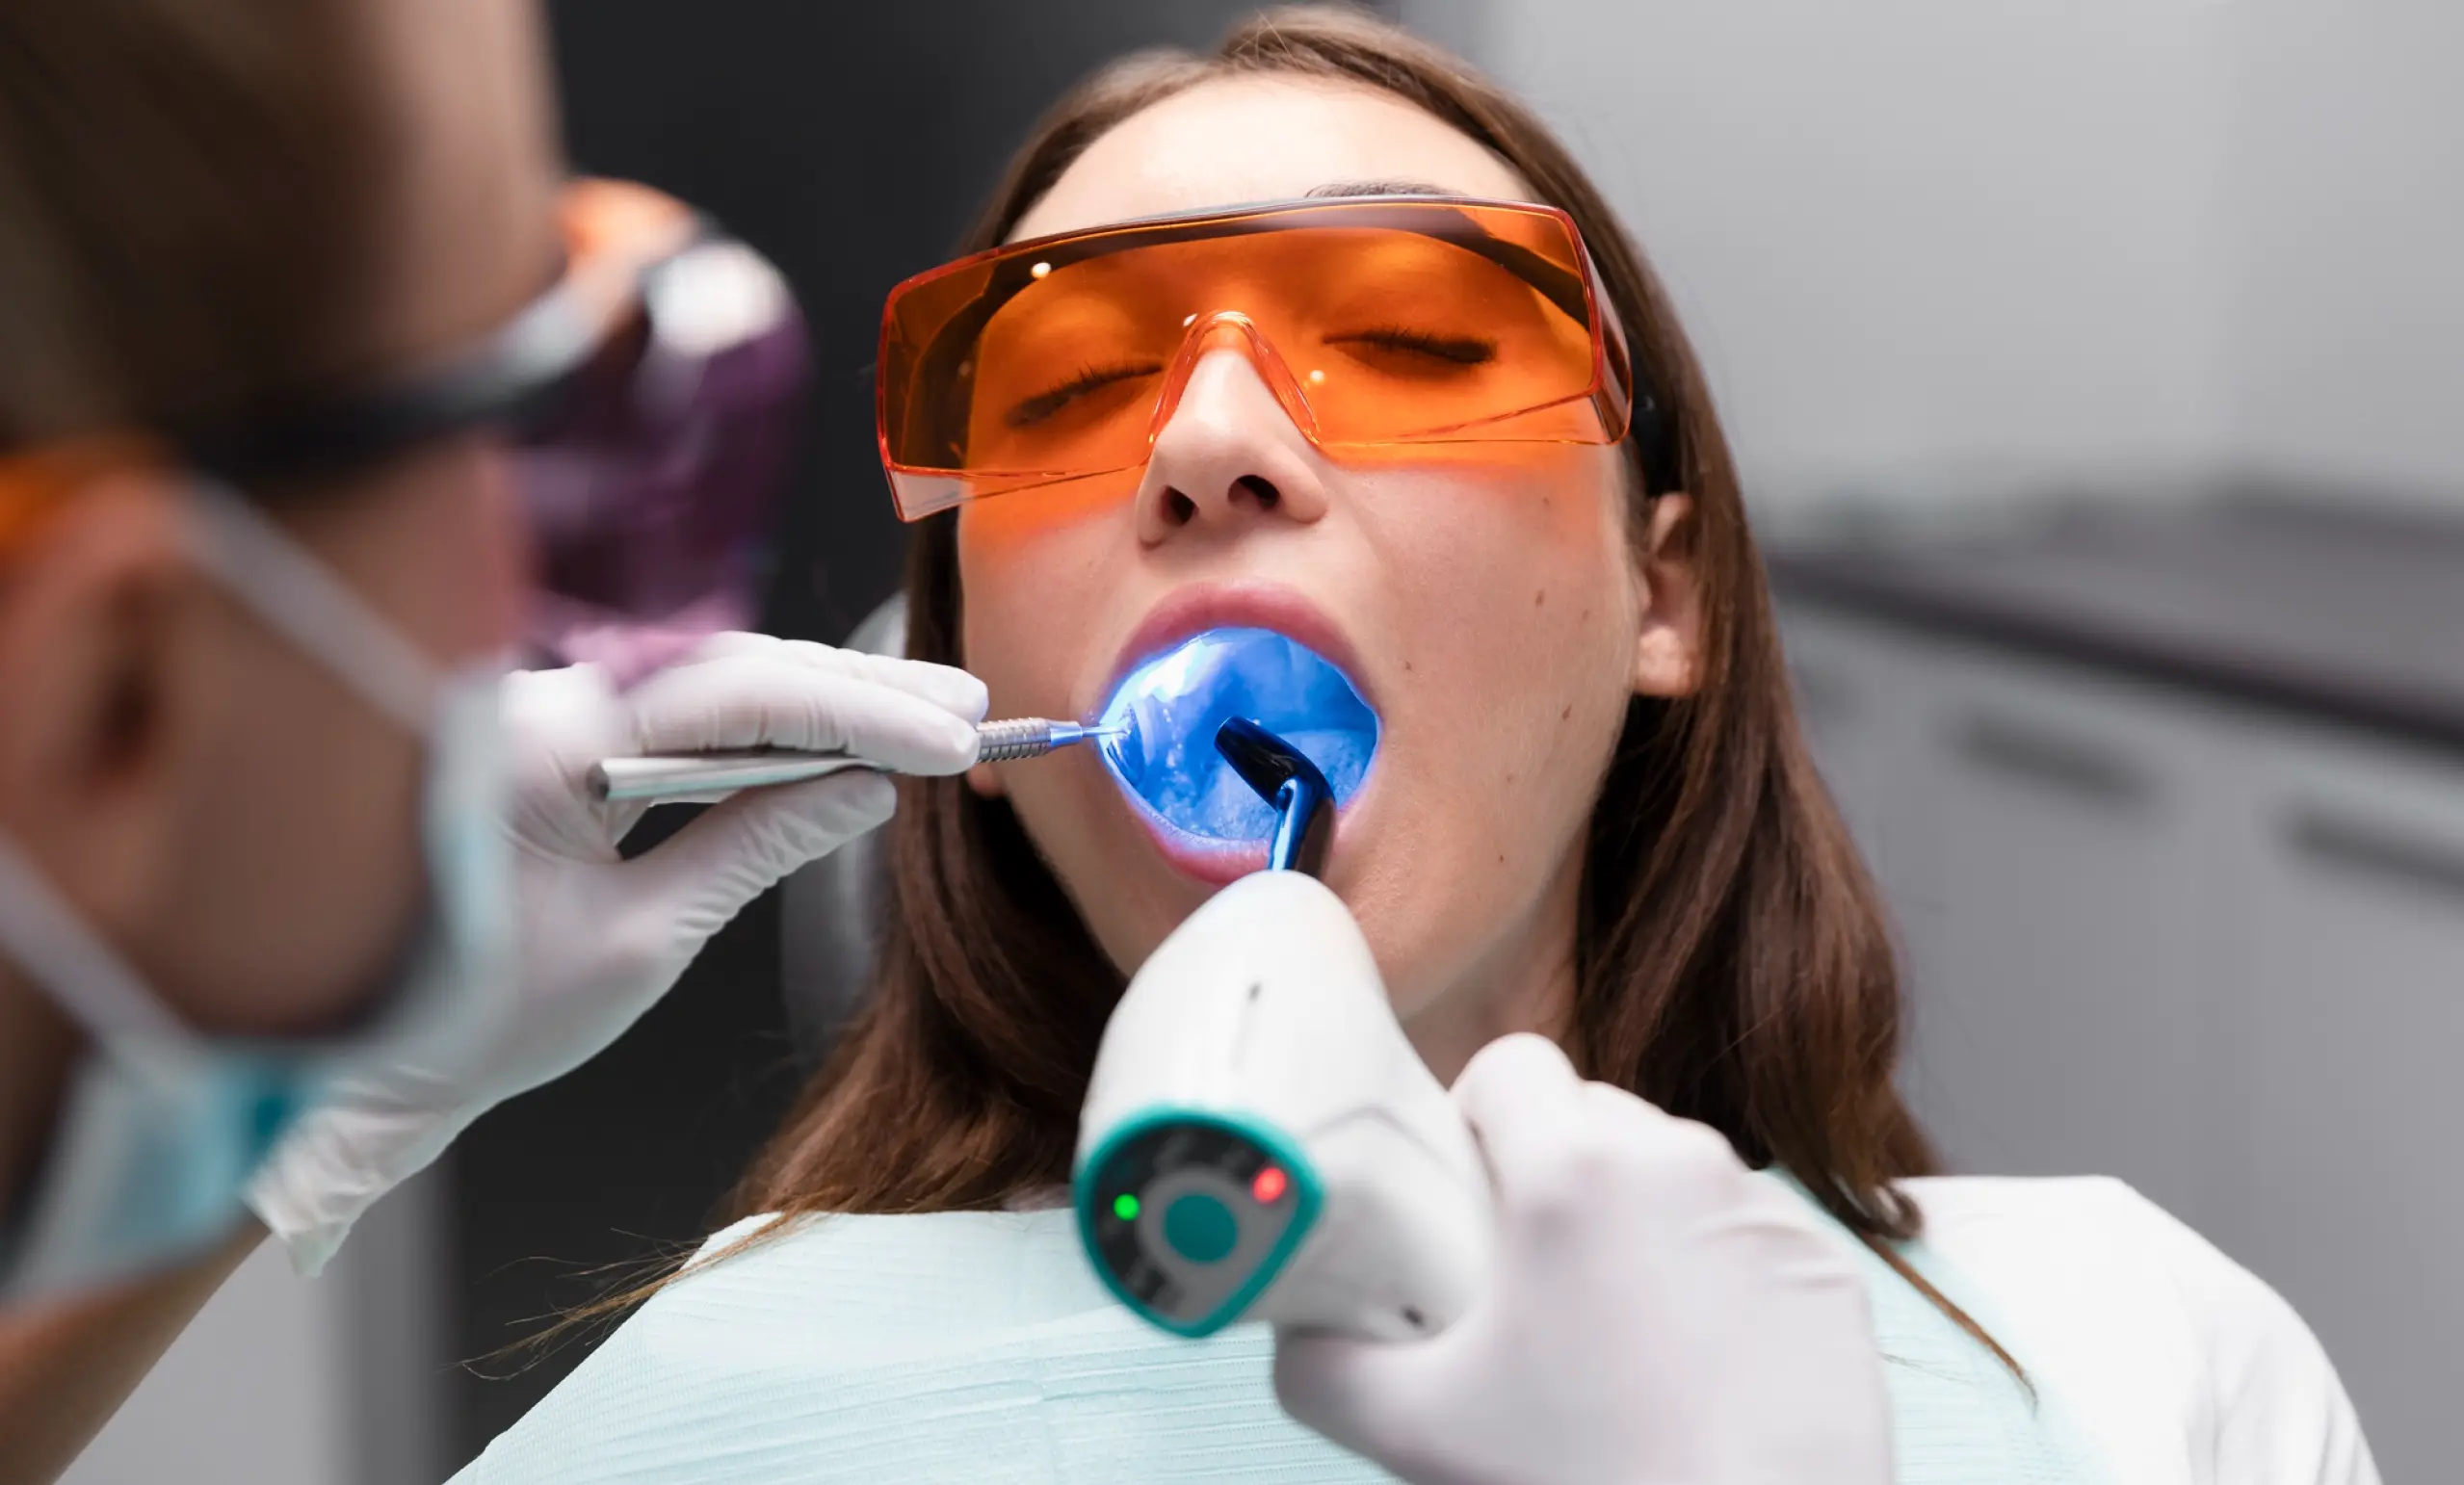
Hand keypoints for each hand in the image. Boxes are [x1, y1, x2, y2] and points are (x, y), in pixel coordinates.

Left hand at [247, 633, 984, 1274]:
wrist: (359, 1061)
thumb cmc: (474, 1016)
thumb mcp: (642, 943)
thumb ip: (758, 846)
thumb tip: (867, 789)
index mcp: (545, 741)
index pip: (737, 695)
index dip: (861, 711)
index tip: (953, 739)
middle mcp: (538, 699)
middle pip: (729, 668)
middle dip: (858, 694)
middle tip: (970, 717)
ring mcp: (541, 709)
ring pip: (706, 681)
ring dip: (818, 705)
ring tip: (927, 725)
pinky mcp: (549, 733)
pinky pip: (670, 710)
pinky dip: (758, 728)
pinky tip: (831, 740)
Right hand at [1274, 1034, 1891, 1484]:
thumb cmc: (1594, 1484)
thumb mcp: (1410, 1429)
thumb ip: (1322, 1364)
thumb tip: (1297, 1334)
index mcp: (1573, 1169)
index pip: (1511, 1065)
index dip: (1475, 1118)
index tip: (1466, 1191)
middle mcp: (1679, 1160)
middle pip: (1593, 1115)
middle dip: (1555, 1174)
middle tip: (1528, 1277)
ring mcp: (1765, 1210)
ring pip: (1675, 1173)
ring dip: (1637, 1220)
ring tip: (1615, 1329)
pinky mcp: (1826, 1267)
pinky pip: (1746, 1236)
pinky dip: (1713, 1274)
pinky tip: (1693, 1359)